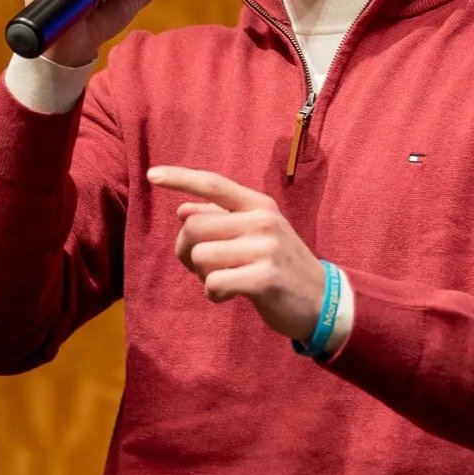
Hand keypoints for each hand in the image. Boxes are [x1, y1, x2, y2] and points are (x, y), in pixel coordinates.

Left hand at [146, 166, 324, 341]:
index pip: (213, 184)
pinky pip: (213, 283)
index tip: (151, 175)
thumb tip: (181, 210)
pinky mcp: (264, 278)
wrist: (322, 299)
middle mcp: (262, 220)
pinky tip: (230, 296)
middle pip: (193, 227)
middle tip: (204, 268)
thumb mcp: (257, 234)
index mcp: (259, 205)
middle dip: (186, 252)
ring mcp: (265, 248)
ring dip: (203, 276)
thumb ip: (221, 220)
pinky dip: (214, 293)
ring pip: (200, 256)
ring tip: (225, 281)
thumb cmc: (281, 265)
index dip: (180, 178)